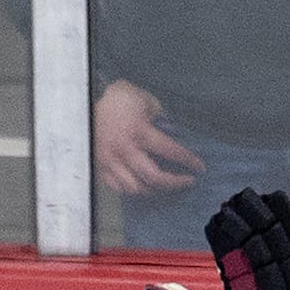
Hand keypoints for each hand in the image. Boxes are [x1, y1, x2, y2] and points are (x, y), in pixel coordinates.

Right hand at [93, 80, 204, 195]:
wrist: (90, 99)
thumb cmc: (123, 99)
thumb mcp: (149, 102)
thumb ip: (162, 120)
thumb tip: (176, 136)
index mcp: (140, 132)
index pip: (170, 152)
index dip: (188, 162)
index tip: (199, 168)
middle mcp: (125, 150)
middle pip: (154, 178)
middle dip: (174, 183)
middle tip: (187, 182)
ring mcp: (111, 161)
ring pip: (135, 189)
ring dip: (154, 191)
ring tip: (164, 186)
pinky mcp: (100, 166)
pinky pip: (118, 188)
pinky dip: (133, 191)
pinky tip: (143, 186)